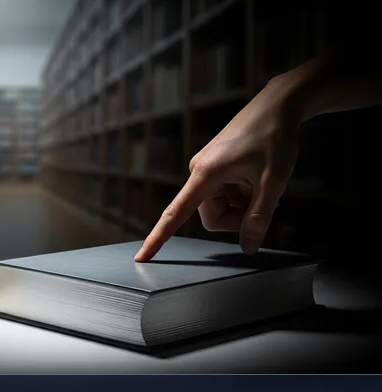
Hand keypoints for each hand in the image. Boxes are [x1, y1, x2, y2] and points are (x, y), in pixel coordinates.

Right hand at [135, 78, 301, 261]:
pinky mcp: (214, 166)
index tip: (142, 257)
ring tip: (262, 184)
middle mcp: (199, 171)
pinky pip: (223, 194)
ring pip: (219, 207)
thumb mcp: (273, 182)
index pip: (175, 215)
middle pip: (211, 217)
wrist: (279, 104)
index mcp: (205, 174)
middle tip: (264, 200)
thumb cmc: (275, 138)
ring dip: (242, 205)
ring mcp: (206, 168)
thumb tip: (248, 247)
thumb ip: (259, 218)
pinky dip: (242, 194)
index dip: (158, 239)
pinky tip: (258, 177)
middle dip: (237, 218)